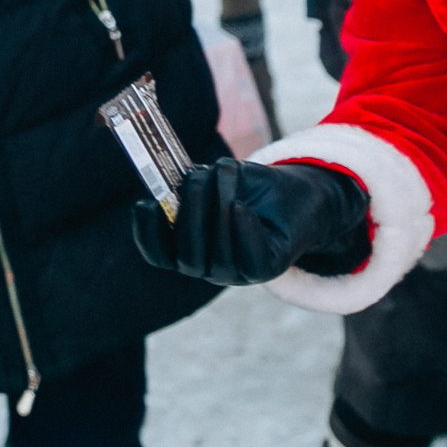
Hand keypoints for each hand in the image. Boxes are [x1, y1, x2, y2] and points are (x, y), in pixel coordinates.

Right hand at [131, 158, 368, 285]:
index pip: (159, 253)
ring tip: (227, 173)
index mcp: (191, 248)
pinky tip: (240, 206)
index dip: (146, 233)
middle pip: (186, 256)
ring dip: (217, 210)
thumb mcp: (218, 179)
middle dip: (188, 214)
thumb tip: (177, 177)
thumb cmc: (253, 187)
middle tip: (195, 177)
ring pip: (216, 256)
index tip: (144, 203)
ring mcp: (239, 273)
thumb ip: (194, 182)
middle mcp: (210, 268)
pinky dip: (242, 231)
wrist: (301, 194)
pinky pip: (250, 257)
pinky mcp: (268, 268)